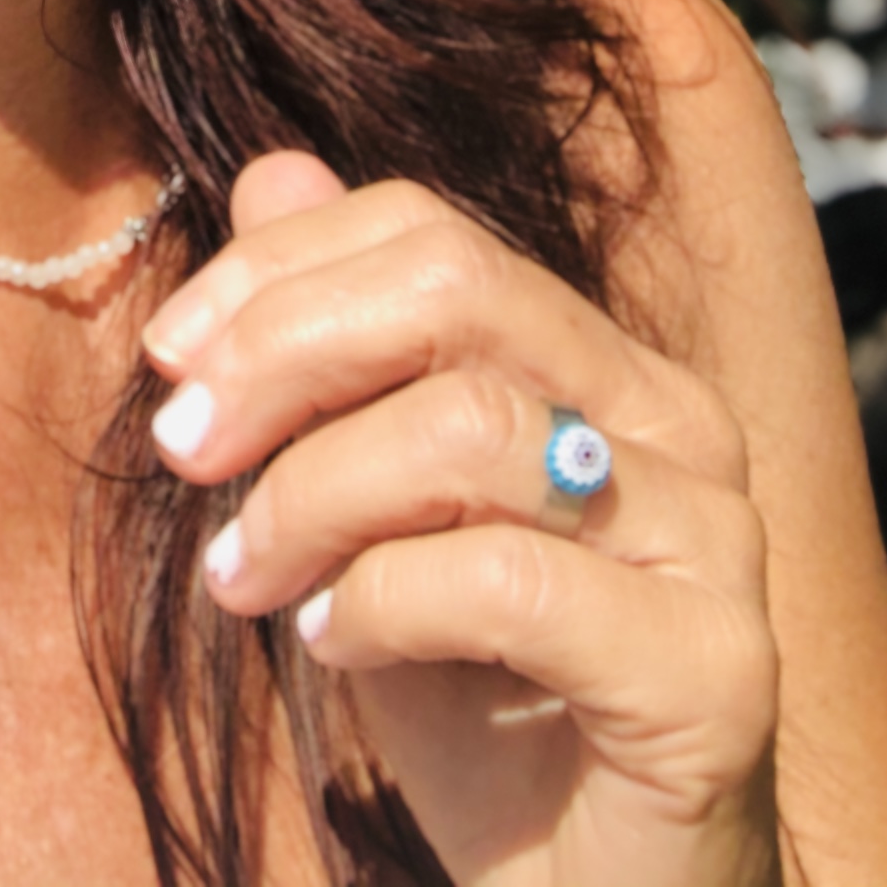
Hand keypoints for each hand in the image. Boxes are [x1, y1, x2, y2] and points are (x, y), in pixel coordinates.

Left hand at [142, 154, 778, 886]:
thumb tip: (269, 175)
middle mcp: (678, 425)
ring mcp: (713, 544)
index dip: (282, 270)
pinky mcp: (716, 671)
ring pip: (469, 428)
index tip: (170, 357)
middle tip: (181, 448)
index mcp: (604, 365)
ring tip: (243, 574)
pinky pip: (511, 577)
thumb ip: (336, 353)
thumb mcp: (371, 517)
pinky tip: (335, 646)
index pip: (432, 234)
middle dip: (285, 351)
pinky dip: (387, 599)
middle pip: (454, 292)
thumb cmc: (479, 712)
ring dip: (312, 495)